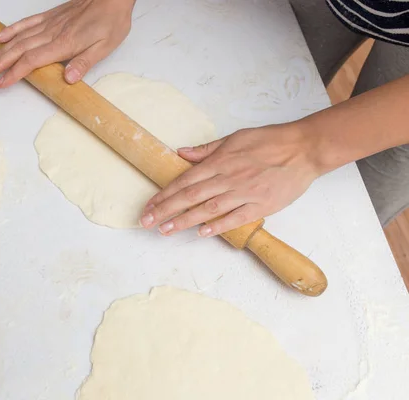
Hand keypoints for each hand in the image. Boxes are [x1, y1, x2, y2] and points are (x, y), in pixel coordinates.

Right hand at [0, 0, 134, 87]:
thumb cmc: (111, 21)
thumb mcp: (105, 47)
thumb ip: (84, 63)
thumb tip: (69, 79)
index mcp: (64, 44)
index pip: (32, 61)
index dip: (15, 73)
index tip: (1, 83)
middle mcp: (52, 33)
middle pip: (20, 50)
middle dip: (0, 64)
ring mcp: (49, 23)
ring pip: (19, 38)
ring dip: (1, 51)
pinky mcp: (50, 16)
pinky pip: (26, 23)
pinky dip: (12, 29)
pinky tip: (1, 36)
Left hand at [139, 123, 319, 236]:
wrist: (303, 148)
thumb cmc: (269, 141)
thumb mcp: (234, 138)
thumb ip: (206, 150)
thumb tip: (181, 153)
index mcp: (220, 162)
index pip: (184, 181)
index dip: (164, 195)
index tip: (149, 206)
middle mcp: (228, 178)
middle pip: (190, 197)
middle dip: (165, 211)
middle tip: (147, 222)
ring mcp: (244, 193)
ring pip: (208, 209)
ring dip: (184, 221)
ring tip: (165, 230)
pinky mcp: (261, 205)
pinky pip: (235, 218)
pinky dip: (218, 226)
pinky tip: (202, 233)